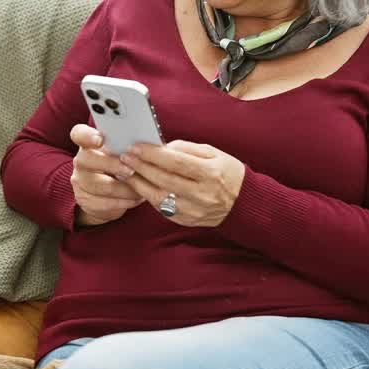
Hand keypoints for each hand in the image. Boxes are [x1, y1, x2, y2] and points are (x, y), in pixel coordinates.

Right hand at [69, 124, 142, 226]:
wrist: (107, 195)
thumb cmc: (121, 166)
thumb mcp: (123, 153)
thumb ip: (129, 147)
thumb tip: (148, 145)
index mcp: (89, 143)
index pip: (79, 134)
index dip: (87, 136)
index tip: (100, 139)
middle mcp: (81, 161)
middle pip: (86, 159)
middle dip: (110, 165)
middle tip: (130, 170)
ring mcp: (80, 181)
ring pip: (98, 186)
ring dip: (123, 189)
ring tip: (140, 190)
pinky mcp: (85, 200)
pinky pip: (104, 203)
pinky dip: (124, 202)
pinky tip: (136, 199)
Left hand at [118, 140, 245, 227]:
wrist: (243, 202)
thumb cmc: (227, 173)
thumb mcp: (213, 153)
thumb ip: (187, 148)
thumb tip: (161, 147)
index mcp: (210, 173)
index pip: (176, 163)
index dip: (153, 154)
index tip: (136, 147)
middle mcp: (202, 194)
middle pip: (164, 180)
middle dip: (141, 167)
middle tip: (125, 157)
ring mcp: (194, 210)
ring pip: (159, 197)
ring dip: (139, 183)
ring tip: (127, 171)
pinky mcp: (187, 221)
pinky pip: (162, 209)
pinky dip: (149, 197)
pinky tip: (140, 186)